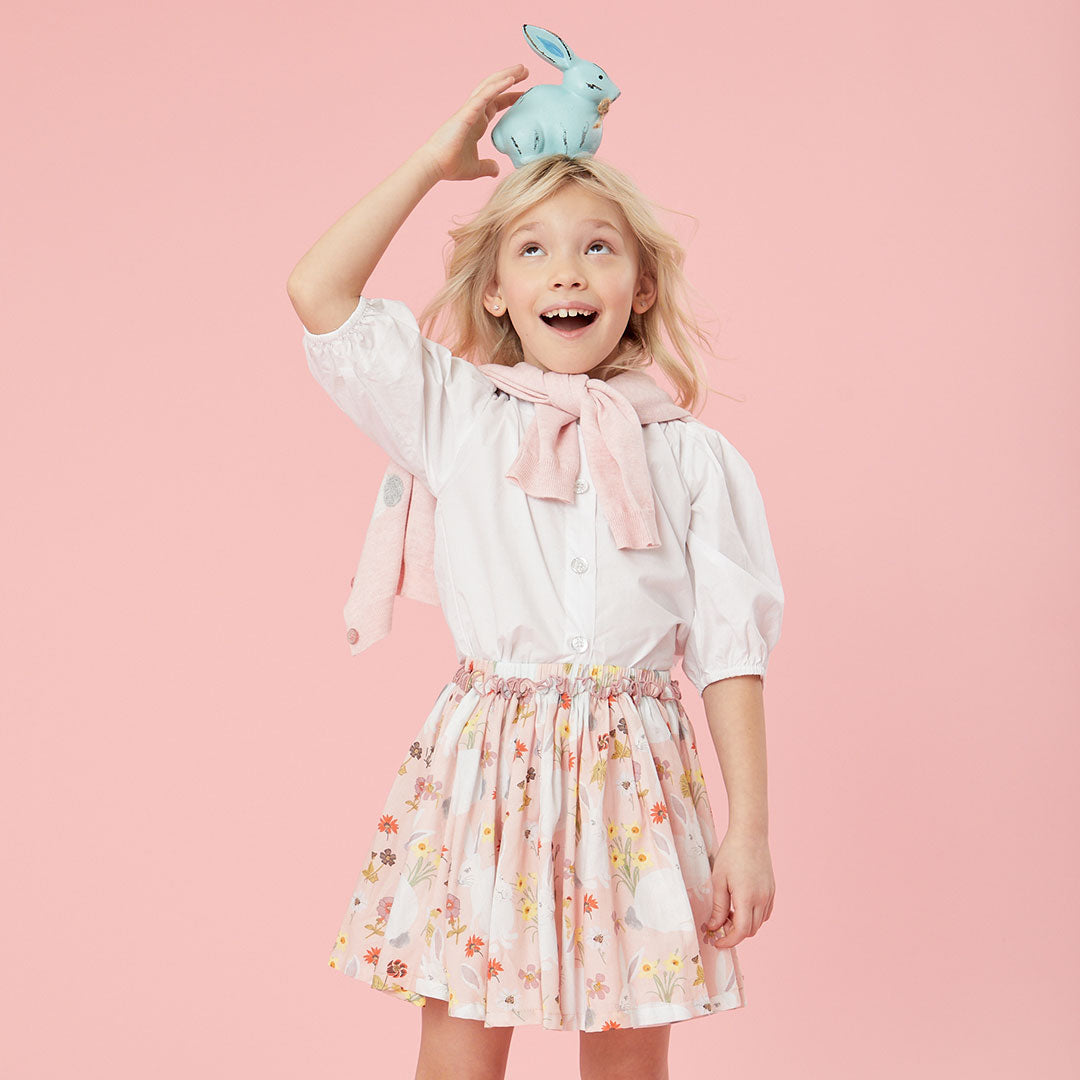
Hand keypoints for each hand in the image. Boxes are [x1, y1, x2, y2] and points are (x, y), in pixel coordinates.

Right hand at [418, 64, 528, 181]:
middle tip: (525, 71)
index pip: (496, 104)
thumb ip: (487, 167)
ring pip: (490, 86)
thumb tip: (496, 170)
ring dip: (506, 75)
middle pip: (494, 89)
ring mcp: (470, 110)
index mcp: (476, 122)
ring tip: (522, 68)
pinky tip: (511, 80)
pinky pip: (485, 95)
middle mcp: (473, 112)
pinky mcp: (467, 112)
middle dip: (510, 78)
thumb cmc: (450, 165)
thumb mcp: (476, 168)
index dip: (510, 97)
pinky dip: (498, 86)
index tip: (524, 94)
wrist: (435, 166)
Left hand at [704, 829, 774, 947]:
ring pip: (759, 923)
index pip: (741, 932)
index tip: (717, 942)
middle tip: (719, 923)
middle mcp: (762, 899)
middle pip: (751, 930)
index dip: (728, 941)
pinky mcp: (772, 890)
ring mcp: (769, 895)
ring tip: (728, 912)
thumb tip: (714, 927)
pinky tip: (741, 905)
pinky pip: (765, 912)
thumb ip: (718, 906)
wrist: (750, 834)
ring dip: (745, 925)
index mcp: (747, 898)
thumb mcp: (718, 880)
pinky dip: (754, 916)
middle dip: (734, 933)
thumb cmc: (731, 854)